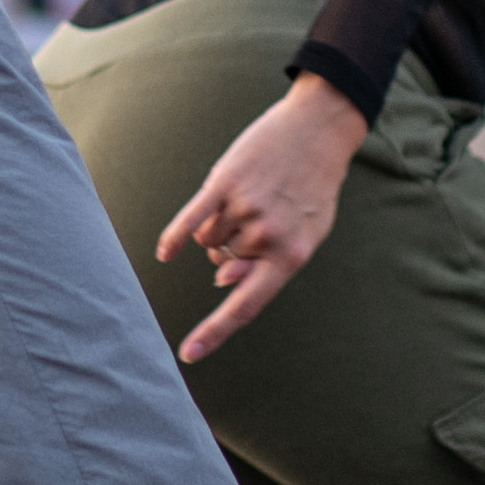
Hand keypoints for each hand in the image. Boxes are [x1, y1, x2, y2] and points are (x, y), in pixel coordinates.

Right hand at [156, 76, 364, 359]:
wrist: (319, 131)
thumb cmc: (313, 188)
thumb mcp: (307, 234)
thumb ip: (270, 263)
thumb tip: (223, 282)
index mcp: (290, 257)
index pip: (245, 306)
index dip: (214, 332)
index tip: (189, 354)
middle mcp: (265, 237)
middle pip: (221, 263)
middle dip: (229, 250)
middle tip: (258, 217)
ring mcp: (244, 208)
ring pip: (207, 240)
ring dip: (218, 228)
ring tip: (247, 200)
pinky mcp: (223, 182)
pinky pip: (190, 220)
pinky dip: (175, 236)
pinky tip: (165, 252)